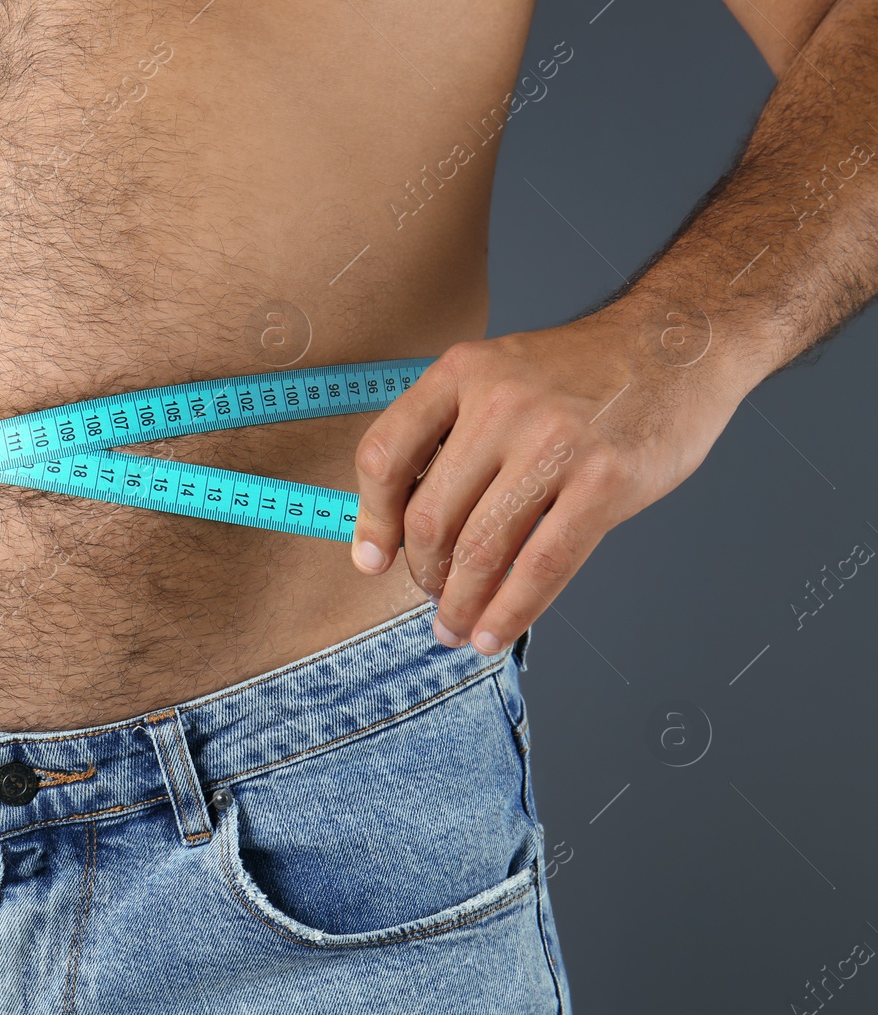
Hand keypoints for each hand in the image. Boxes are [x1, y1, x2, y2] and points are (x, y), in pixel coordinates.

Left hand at [349, 302, 743, 652]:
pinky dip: (508, 613)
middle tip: (432, 594)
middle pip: (430, 516)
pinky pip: (541, 567)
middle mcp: (501, 403)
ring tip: (456, 626)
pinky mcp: (605, 482)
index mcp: (462, 373)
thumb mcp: (500, 373)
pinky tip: (492, 633)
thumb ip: (451, 434)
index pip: (386, 456)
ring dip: (460, 604)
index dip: (372, 520)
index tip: (371, 560)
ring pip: (481, 550)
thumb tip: (399, 526)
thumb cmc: (583, 374)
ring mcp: (554, 442)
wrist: (680, 344)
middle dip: (423, 572)